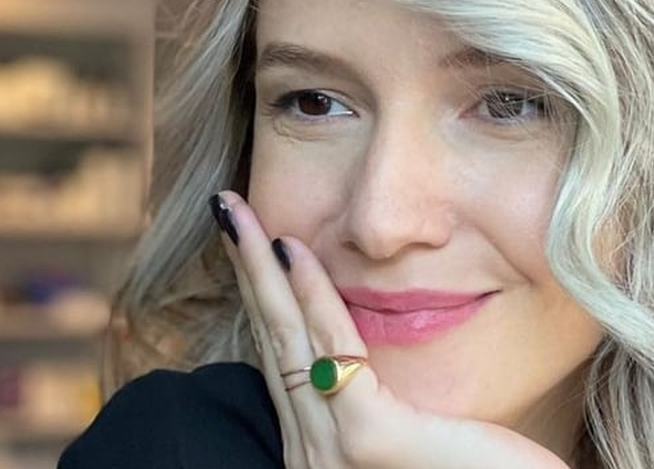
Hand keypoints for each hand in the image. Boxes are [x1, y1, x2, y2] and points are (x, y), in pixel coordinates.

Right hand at [213, 190, 572, 468]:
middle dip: (246, 272)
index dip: (265, 300)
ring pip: (286, 336)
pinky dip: (308, 292)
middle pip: (272, 341)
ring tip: (237, 212)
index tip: (254, 246)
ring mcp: (333, 451)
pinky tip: (291, 249)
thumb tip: (381, 355)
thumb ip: (398, 403)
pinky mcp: (369, 438)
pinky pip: (329, 346)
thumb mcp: (427, 435)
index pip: (286, 359)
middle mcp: (314, 453)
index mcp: (328, 449)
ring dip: (258, 268)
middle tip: (226, 210)